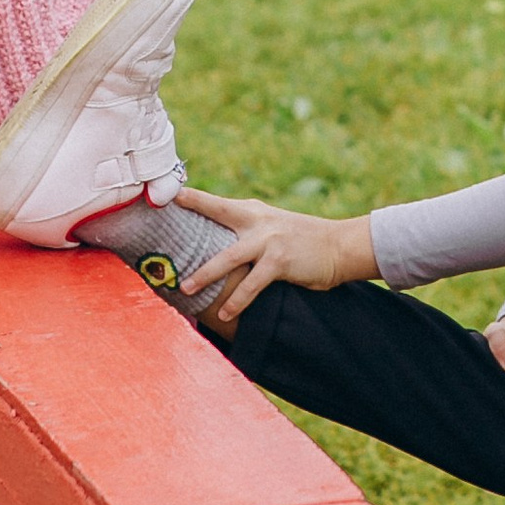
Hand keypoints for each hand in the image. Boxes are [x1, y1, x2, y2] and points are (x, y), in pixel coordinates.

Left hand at [175, 187, 375, 332]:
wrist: (339, 246)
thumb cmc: (301, 241)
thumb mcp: (273, 227)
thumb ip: (248, 230)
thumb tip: (216, 246)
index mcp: (254, 211)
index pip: (218, 202)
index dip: (193, 196)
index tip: (168, 191)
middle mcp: (259, 221)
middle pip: (219, 212)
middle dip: (194, 210)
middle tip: (165, 216)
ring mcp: (269, 240)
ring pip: (229, 257)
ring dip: (206, 274)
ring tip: (187, 287)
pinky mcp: (280, 261)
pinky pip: (252, 284)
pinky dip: (238, 300)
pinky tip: (225, 312)